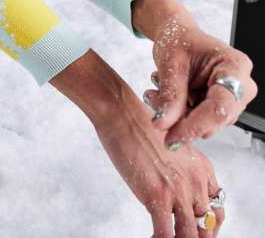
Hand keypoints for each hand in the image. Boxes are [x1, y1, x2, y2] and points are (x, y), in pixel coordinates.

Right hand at [94, 90, 224, 236]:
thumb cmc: (139, 125)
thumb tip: (171, 187)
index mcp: (201, 168)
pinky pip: (166, 235)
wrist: (123, 113)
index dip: (208, 225)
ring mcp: (178, 190)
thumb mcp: (171, 147)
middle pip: (207, 225)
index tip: (197, 229)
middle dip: (194, 235)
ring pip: (190, 235)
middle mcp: (195, 180)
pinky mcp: (157, 196)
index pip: (216, 209)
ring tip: (166, 237)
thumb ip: (178, 169)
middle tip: (180, 236)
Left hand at [143, 12, 258, 150]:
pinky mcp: (219, 106)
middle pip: (215, 119)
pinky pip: (198, 121)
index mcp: (234, 66)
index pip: (220, 107)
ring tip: (156, 93)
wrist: (178, 35)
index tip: (172, 137)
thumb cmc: (179, 39)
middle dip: (181, 119)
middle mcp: (240, 85)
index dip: (195, 125)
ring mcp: (231, 98)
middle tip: (154, 102)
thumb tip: (163, 124)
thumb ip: (169, 94)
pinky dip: (178, 115)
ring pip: (205, 124)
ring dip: (176, 116)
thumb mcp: (171, 62)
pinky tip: (164, 97)